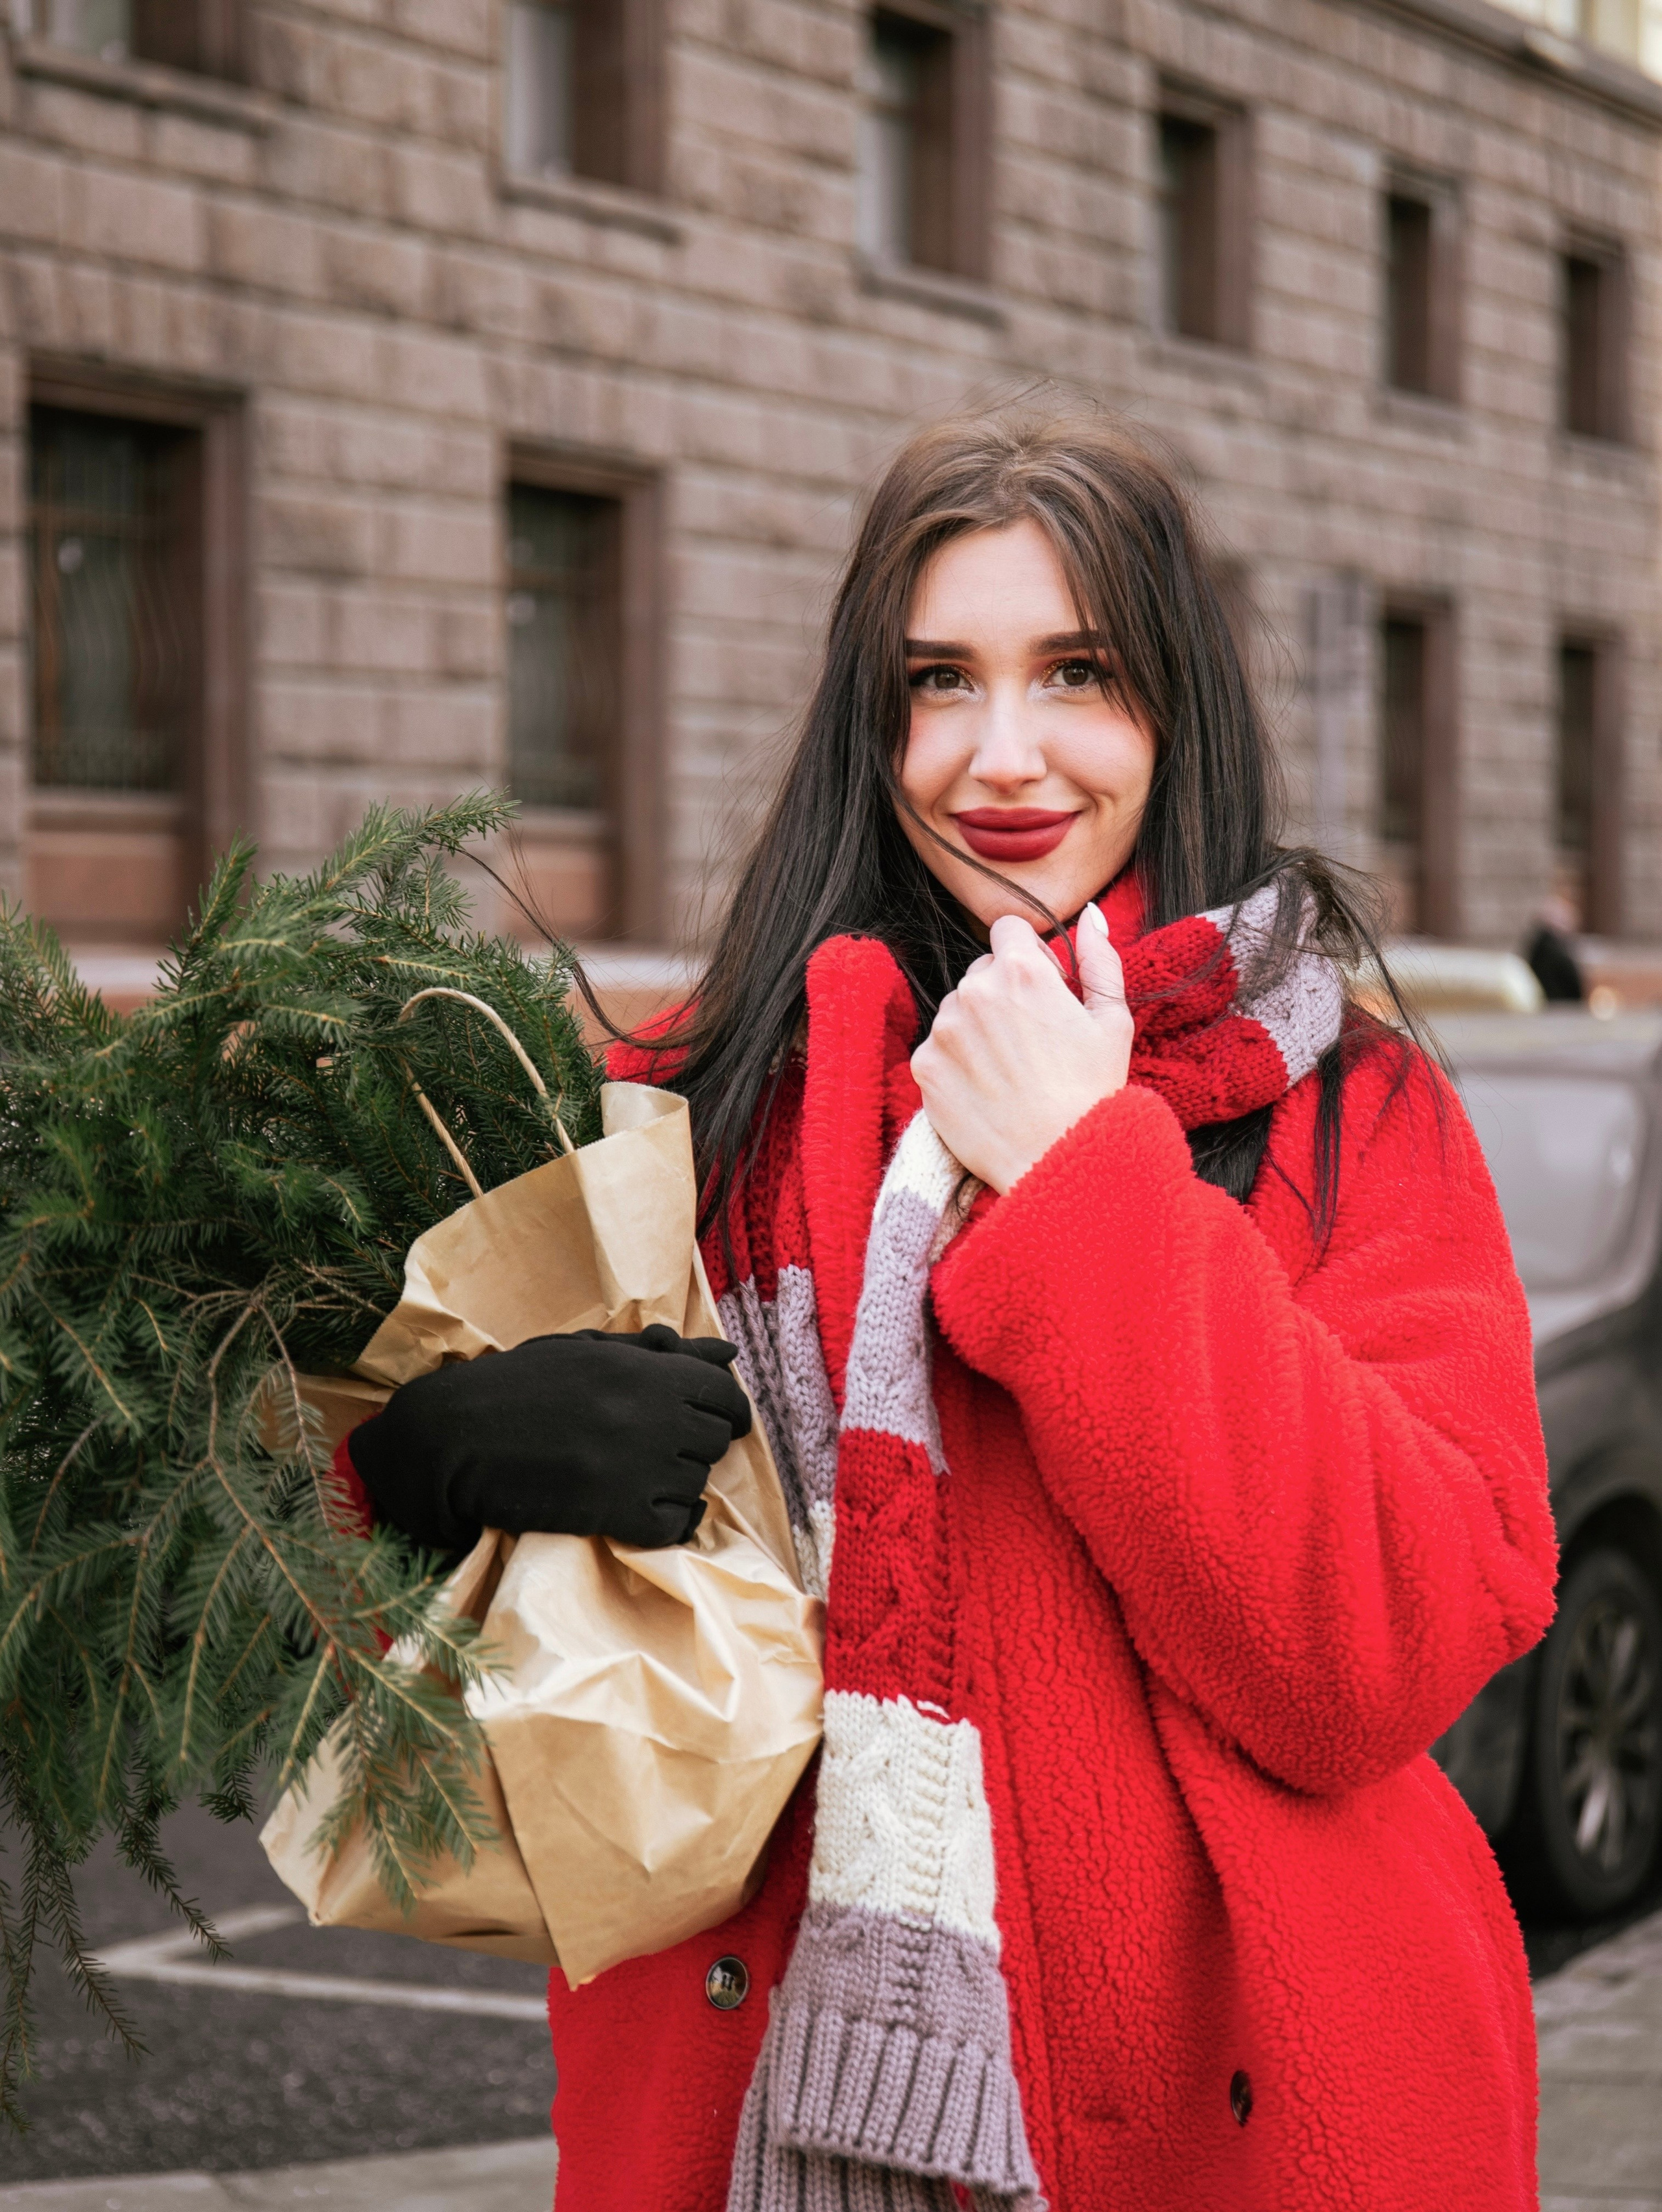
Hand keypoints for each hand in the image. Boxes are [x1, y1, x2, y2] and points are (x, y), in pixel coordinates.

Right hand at [348, 1324, 753, 1551]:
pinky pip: (676, 1526)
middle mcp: (652, 1413)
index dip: (723, 1409)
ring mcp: (639, 1465)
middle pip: (715, 1439)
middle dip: (694, 1445)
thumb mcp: (588, 1352)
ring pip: (698, 1483)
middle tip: (654, 1449)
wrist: (454, 1437)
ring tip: (631, 1477)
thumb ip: (662, 1352)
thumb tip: (729, 1352)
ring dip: (675, 1484)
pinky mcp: (619, 1514)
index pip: (724, 1392)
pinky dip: (663, 1523)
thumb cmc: (517, 1386)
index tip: (709, 1421)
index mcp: (644, 1369)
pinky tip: (631, 1510)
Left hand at [910, 902, 1131, 1193]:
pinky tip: (986, 1089)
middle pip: (981, 971)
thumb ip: (1100, 960)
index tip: (1042, 988)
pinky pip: (937, 1048)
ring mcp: (944, 1030)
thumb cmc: (1093, 1094)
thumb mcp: (1112, 1021)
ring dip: (976, 1027)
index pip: (1008, 930)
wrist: (1059, 1163)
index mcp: (1022, 971)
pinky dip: (956, 1062)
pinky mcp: (923, 1067)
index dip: (1028, 956)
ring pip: (956, 1010)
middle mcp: (974, 991)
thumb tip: (1092, 916)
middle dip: (1002, 993)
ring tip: (1009, 1069)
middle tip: (1030, 1040)